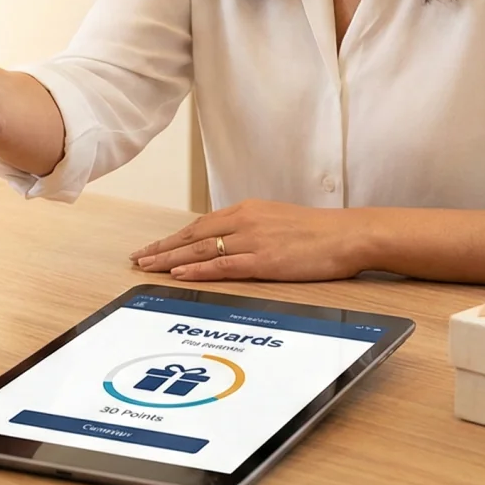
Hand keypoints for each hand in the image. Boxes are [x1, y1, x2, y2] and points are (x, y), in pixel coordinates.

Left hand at [129, 200, 366, 281]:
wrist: (347, 235)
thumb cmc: (318, 232)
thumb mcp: (277, 221)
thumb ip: (252, 229)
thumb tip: (230, 242)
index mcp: (247, 210)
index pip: (200, 224)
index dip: (173, 238)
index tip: (153, 247)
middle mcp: (244, 221)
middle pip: (193, 236)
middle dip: (162, 248)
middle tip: (138, 259)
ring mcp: (252, 240)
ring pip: (201, 251)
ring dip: (170, 260)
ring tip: (147, 268)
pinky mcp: (263, 260)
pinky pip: (222, 266)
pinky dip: (196, 270)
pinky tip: (177, 275)